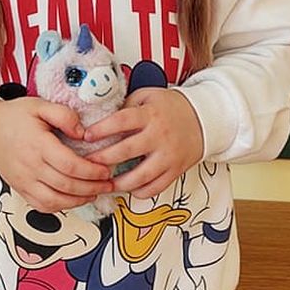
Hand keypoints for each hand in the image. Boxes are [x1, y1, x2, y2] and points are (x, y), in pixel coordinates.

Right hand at [0, 96, 114, 213]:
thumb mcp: (40, 105)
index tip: (106, 170)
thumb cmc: (14, 117)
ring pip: (55, 200)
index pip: (70, 165)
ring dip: (79, 201)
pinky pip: (42, 206)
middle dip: (92, 187)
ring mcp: (24, 181)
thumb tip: (83, 132)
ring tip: (95, 193)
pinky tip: (74, 200)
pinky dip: (61, 207)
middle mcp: (30, 166)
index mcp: (38, 145)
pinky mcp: (21, 189)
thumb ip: (64, 115)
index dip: (91, 171)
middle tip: (108, 184)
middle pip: (66, 185)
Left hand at [81, 88, 203, 200]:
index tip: (86, 136)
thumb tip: (101, 119)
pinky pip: (156, 188)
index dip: (101, 129)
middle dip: (103, 159)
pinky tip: (128, 188)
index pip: (121, 121)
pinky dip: (140, 192)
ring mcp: (169, 155)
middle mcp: (159, 135)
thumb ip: (126, 106)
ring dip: (119, 182)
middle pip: (126, 151)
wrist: (203, 120)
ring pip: (141, 176)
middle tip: (87, 164)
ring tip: (104, 182)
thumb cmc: (170, 108)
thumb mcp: (148, 97)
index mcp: (150, 114)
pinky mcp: (176, 170)